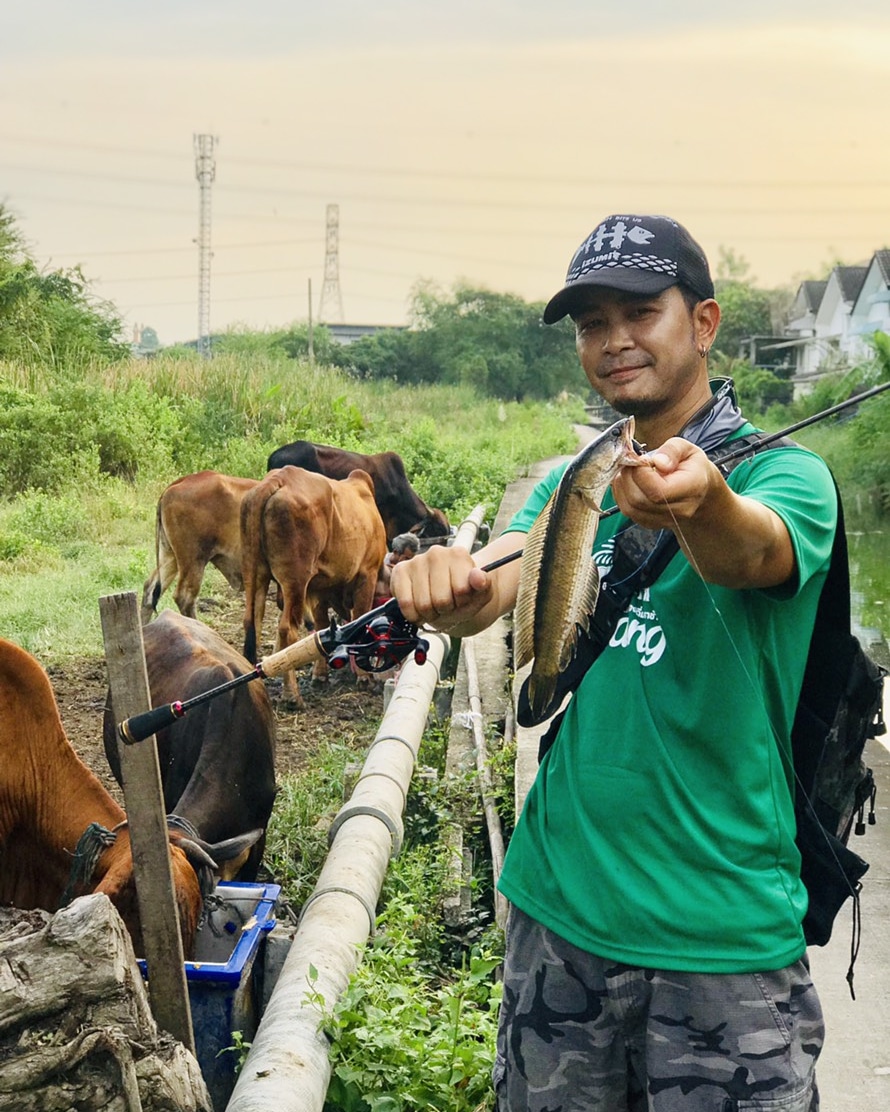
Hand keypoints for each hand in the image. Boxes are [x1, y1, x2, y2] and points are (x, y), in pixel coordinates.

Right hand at [391, 532, 520, 636]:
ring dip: (430, 614)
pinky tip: (419, 609)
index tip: (462, 599)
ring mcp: (416, 561)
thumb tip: (478, 576)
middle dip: (445, 610)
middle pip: (441, 600)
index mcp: (459, 555)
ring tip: (435, 606)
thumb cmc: (464, 595)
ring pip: (423, 604)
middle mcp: (436, 553)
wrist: (447, 596)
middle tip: (447, 605)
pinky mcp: (400, 572)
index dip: (462, 602)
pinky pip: (405, 603)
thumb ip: (485, 586)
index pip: (461, 590)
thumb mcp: (481, 594)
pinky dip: (414, 615)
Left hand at [611, 438, 717, 529]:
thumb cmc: (691, 466)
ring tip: (629, 471)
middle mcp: (680, 509)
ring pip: (630, 509)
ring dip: (622, 486)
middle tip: (630, 462)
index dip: (641, 474)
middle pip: (640, 501)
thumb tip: (658, 462)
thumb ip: (672, 450)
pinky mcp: (651, 523)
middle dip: (628, 478)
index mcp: (692, 487)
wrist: (700, 490)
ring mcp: (665, 520)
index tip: (639, 458)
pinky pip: (628, 512)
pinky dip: (622, 495)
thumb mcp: (687, 448)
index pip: (658, 490)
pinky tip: (630, 482)